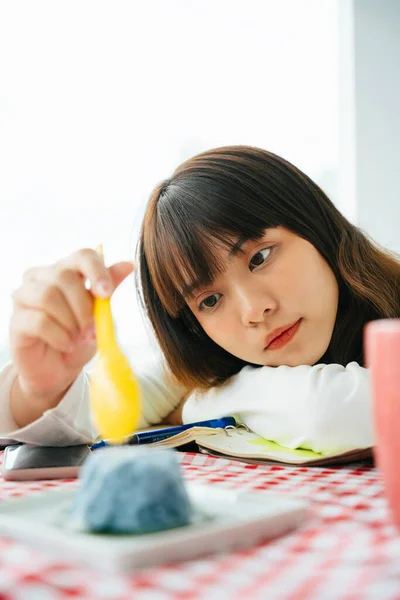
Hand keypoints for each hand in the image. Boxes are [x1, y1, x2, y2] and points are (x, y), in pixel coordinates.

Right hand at [9, 248, 133, 421]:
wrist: (59, 369)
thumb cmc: (78, 337)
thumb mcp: (99, 313)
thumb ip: (109, 287)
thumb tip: (129, 264)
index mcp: (67, 270)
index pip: (82, 256)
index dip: (96, 270)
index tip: (107, 293)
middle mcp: (42, 276)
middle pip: (64, 275)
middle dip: (83, 306)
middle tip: (92, 331)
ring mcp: (25, 296)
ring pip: (48, 295)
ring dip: (70, 321)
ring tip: (78, 339)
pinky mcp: (16, 320)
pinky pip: (38, 320)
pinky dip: (59, 336)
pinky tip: (66, 344)